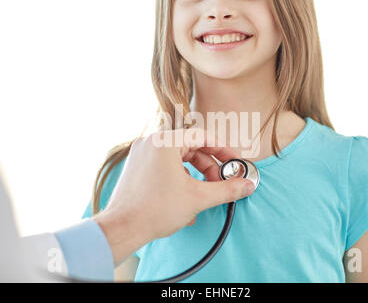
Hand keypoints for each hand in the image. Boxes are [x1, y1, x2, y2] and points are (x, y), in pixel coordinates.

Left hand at [94, 128, 255, 265]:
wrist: (121, 230)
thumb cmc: (153, 210)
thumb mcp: (198, 198)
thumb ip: (226, 189)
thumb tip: (246, 185)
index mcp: (165, 142)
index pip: (202, 137)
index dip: (223, 150)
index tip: (235, 161)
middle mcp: (151, 143)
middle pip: (190, 148)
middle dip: (209, 167)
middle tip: (222, 182)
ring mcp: (142, 155)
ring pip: (178, 159)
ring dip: (196, 176)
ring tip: (205, 195)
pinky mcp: (137, 168)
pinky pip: (165, 168)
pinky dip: (180, 181)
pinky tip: (186, 201)